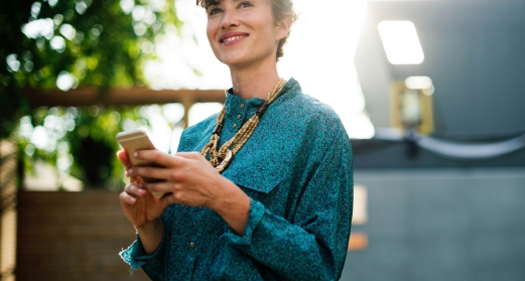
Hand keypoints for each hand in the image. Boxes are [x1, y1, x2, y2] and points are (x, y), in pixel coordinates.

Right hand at [117, 150, 168, 228]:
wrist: (151, 218)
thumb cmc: (159, 201)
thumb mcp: (166, 190)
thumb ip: (170, 179)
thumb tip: (180, 166)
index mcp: (145, 176)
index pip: (141, 163)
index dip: (137, 156)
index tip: (135, 149)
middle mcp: (135, 180)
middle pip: (130, 169)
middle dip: (128, 165)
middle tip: (131, 165)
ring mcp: (129, 190)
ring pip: (129, 185)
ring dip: (135, 187)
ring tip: (143, 191)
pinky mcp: (126, 200)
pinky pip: (124, 197)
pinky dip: (129, 197)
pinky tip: (133, 200)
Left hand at [128, 150, 250, 234]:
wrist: (217, 192)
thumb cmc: (207, 173)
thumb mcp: (197, 158)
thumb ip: (182, 155)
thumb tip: (170, 155)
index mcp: (180, 163)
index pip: (157, 156)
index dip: (144, 154)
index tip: (135, 154)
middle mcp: (176, 175)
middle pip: (151, 172)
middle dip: (137, 170)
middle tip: (129, 170)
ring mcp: (176, 187)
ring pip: (154, 186)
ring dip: (144, 184)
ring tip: (138, 183)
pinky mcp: (178, 198)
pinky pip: (164, 197)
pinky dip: (159, 196)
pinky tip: (154, 194)